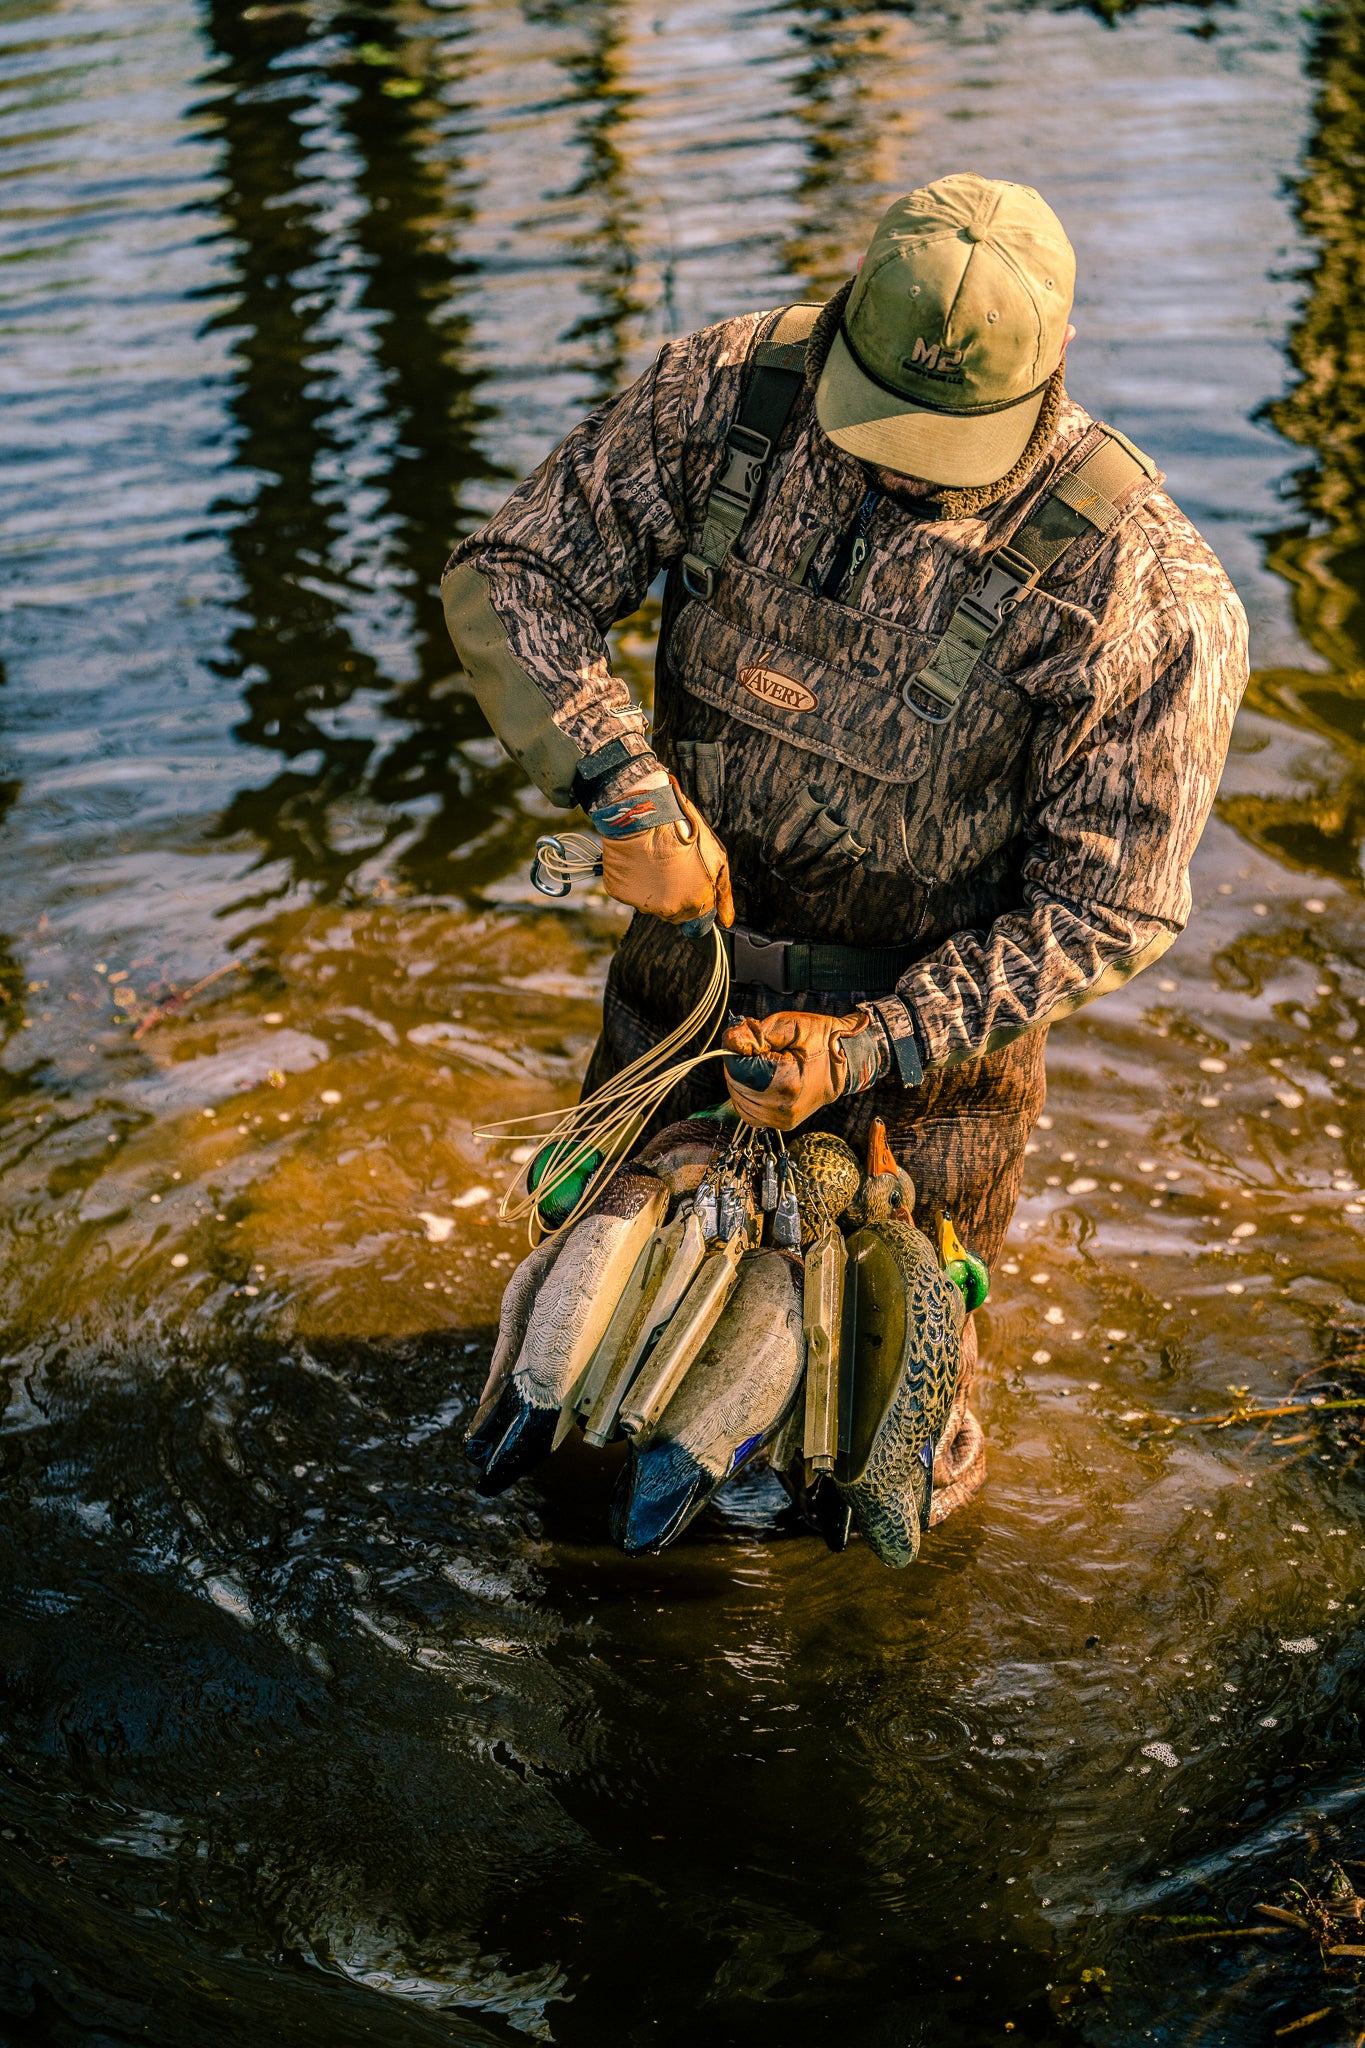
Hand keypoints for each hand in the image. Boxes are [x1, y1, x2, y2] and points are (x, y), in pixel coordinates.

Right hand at [596, 775, 733, 928]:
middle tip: (673, 866)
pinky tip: (638, 860)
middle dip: (675, 894)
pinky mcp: (620, 892)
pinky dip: (633, 880)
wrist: (647, 813)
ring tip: (654, 860)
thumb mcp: (717, 858)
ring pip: (651, 903)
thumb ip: (724, 894)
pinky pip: (629, 892)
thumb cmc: (685, 831)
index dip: (695, 898)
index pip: (696, 918)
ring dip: (653, 888)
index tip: (690, 881)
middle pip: (673, 913)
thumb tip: (727, 921)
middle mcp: (668, 909)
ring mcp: (642, 902)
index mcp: (694, 904)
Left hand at [722, 1007, 882, 1130]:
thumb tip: (729, 1041)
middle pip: (736, 1085)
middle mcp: (783, 1109)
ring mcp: (782, 1120)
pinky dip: (748, 1094)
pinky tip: (763, 1080)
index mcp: (787, 1085)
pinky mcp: (781, 1124)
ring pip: (738, 1099)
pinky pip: (748, 1111)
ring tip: (767, 1065)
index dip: (739, 1051)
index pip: (738, 1070)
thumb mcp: (791, 1026)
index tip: (754, 1040)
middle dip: (741, 1065)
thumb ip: (757, 1033)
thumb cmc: (823, 1041)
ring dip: (743, 1079)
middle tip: (764, 1051)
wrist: (848, 1061)